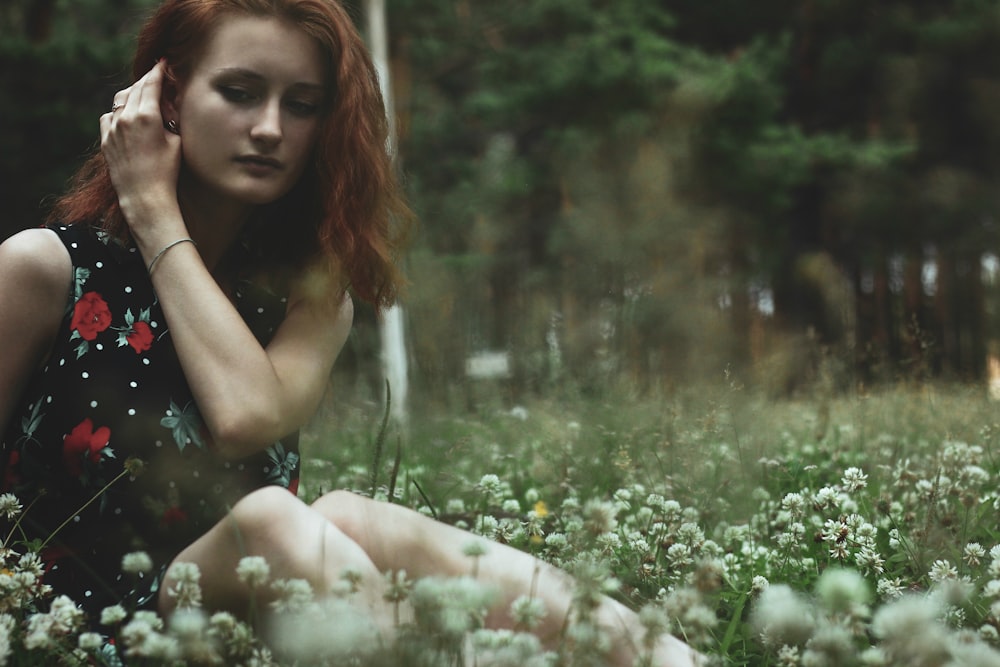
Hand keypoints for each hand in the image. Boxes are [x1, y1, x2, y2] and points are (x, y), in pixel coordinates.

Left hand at [100, 60, 182, 237]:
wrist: (144, 197)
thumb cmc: (167, 172)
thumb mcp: (177, 142)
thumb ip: (171, 119)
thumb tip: (169, 105)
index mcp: (146, 116)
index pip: (151, 83)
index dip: (158, 71)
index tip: (163, 63)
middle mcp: (126, 118)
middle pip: (135, 88)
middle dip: (146, 80)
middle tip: (156, 76)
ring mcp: (113, 129)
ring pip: (120, 100)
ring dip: (132, 95)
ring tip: (142, 96)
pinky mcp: (106, 140)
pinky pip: (109, 117)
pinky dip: (119, 112)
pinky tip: (127, 118)